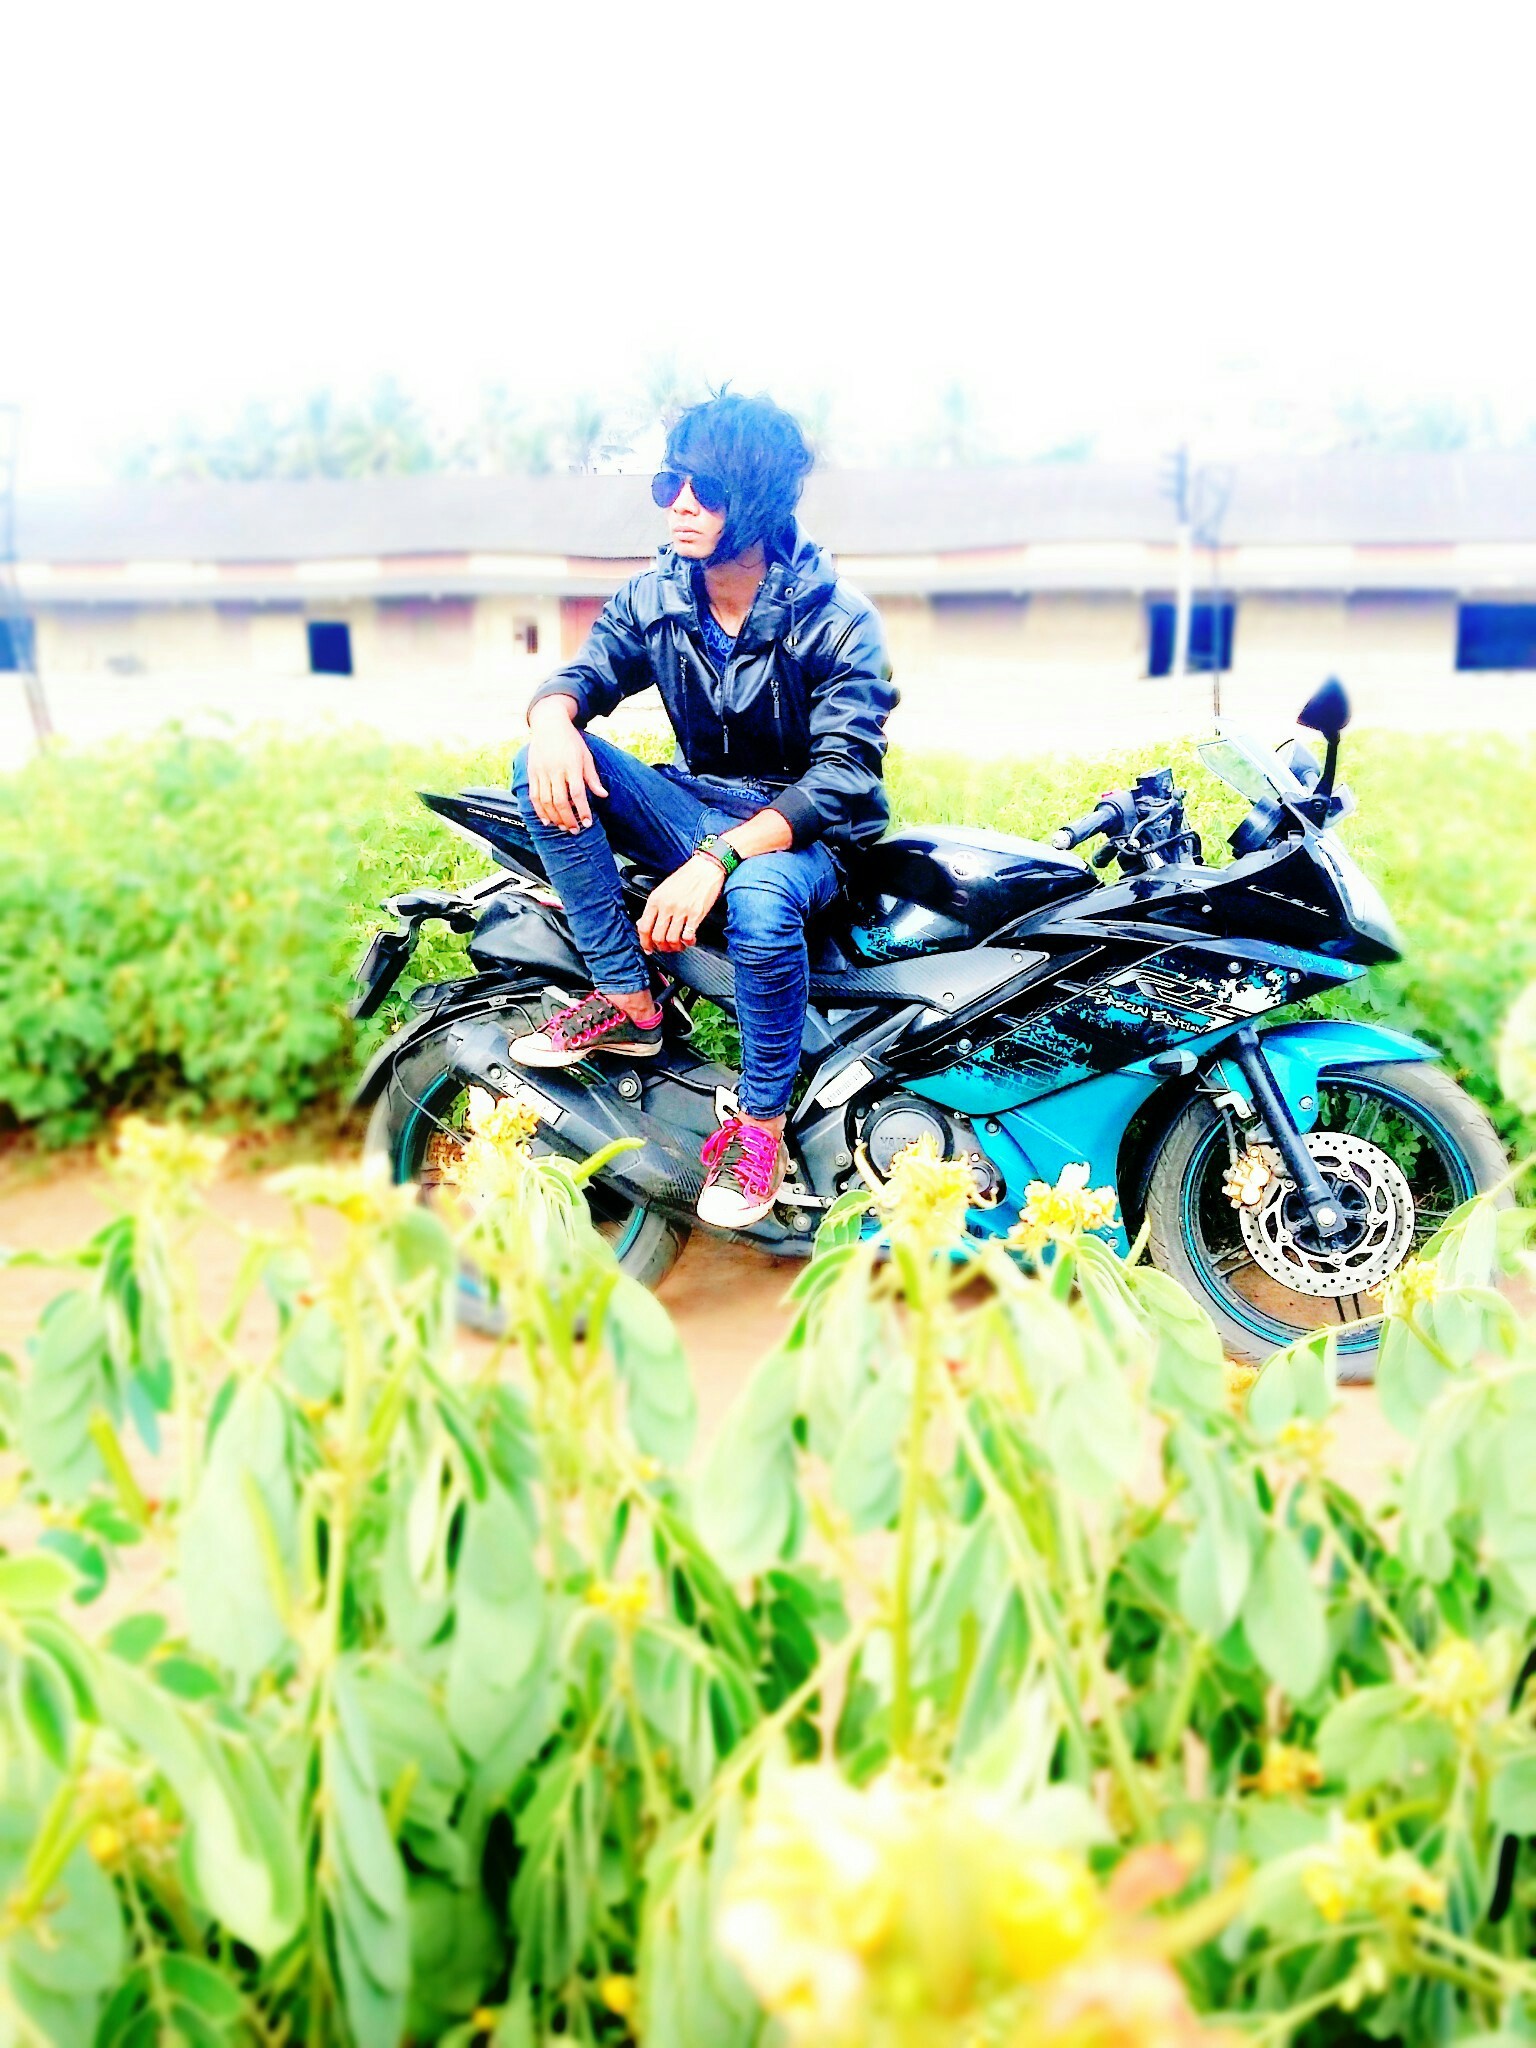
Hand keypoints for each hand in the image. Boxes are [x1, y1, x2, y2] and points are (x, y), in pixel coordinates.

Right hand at [525, 699, 607, 832]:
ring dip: (554, 817)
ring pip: (546, 801)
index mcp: (571, 765)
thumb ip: (592, 777)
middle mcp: (555, 769)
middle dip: (568, 819)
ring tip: (562, 827)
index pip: (577, 793)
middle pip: (560, 801)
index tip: (587, 823)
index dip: (582, 810)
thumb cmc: (571, 741)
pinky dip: (539, 810)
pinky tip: (546, 820)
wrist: (548, 724)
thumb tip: (603, 795)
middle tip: (575, 830)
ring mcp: (541, 771)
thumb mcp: (586, 756)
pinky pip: (534, 795)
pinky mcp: (532, 772)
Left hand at [638, 854, 726, 952]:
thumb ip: (654, 907)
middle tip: (665, 948)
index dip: (644, 942)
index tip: (648, 948)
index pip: (644, 926)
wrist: (705, 867)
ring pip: (671, 939)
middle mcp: (667, 906)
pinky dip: (688, 942)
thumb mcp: (663, 889)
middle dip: (660, 947)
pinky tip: (689, 940)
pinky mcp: (696, 914)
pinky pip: (688, 936)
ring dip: (674, 947)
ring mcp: (681, 910)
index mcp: (656, 899)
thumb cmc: (686, 877)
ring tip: (678, 945)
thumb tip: (643, 923)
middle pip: (657, 936)